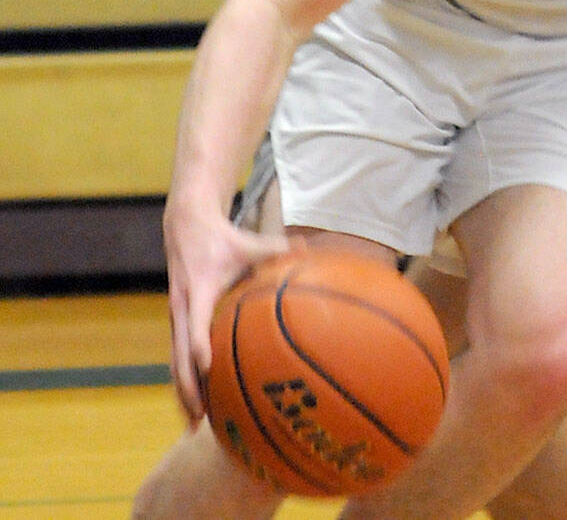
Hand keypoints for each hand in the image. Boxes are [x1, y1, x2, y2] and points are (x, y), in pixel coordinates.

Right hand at [163, 197, 291, 423]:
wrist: (185, 227)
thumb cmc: (221, 239)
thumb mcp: (247, 242)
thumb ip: (275, 247)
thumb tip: (307, 248)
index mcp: (198, 290)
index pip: (196, 322)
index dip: (199, 344)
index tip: (206, 366)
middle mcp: (182, 308)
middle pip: (179, 354)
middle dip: (187, 386)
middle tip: (200, 415)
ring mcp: (176, 317)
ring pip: (174, 362)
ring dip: (182, 393)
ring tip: (194, 424)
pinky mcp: (177, 322)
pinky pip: (177, 357)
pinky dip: (182, 381)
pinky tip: (194, 405)